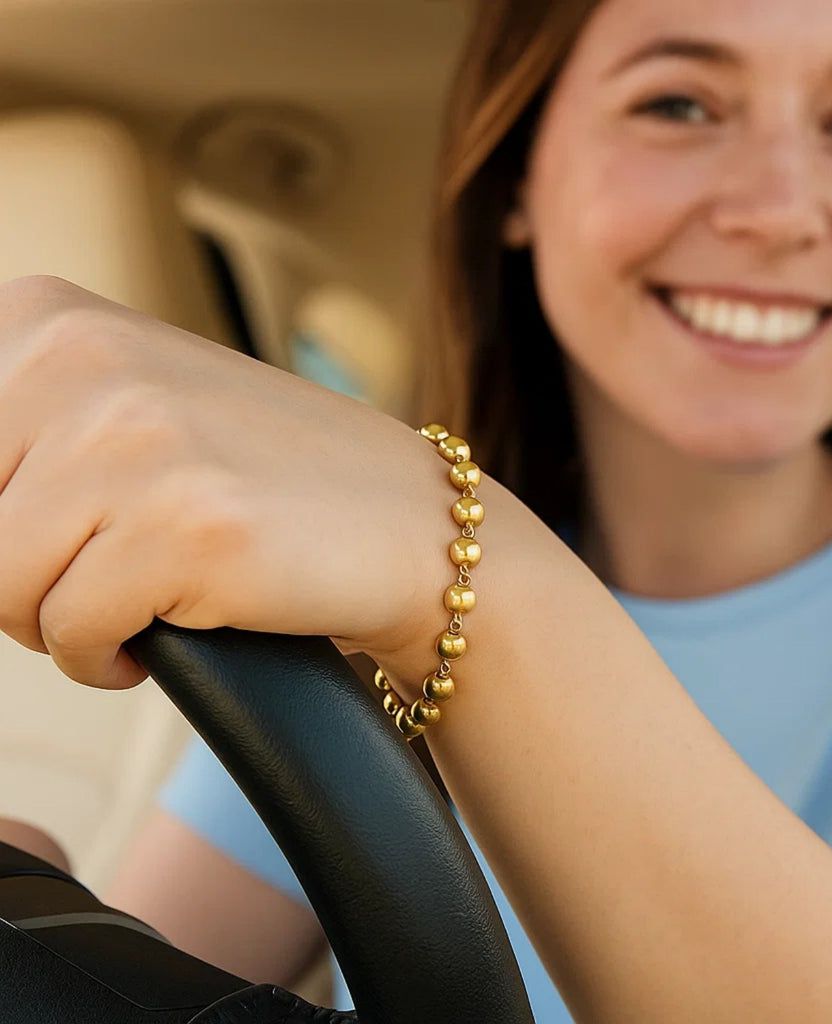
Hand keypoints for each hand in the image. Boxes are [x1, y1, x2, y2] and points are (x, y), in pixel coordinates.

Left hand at [0, 276, 451, 688]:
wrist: (402, 521)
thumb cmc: (262, 480)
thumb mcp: (119, 414)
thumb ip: (10, 441)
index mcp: (49, 317)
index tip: (43, 530)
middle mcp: (83, 360)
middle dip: (17, 574)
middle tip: (108, 560)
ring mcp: (136, 440)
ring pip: (0, 590)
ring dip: (65, 617)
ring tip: (147, 589)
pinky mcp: (182, 528)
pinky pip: (72, 636)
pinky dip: (109, 655)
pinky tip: (177, 619)